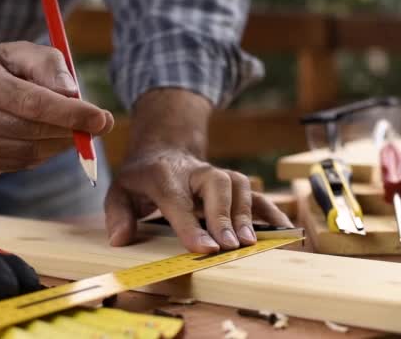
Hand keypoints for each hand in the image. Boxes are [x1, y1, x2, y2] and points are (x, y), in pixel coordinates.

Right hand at [0, 41, 112, 173]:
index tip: (103, 119)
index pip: (32, 104)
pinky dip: (47, 149)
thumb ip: (50, 66)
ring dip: (63, 139)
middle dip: (75, 128)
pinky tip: (47, 133)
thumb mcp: (22, 52)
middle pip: (36, 131)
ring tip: (70, 122)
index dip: (71, 114)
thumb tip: (74, 94)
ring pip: (35, 151)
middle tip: (101, 122)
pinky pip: (28, 162)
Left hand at [104, 89, 293, 252]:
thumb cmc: (143, 177)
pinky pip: (255, 195)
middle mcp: (195, 172)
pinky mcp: (233, 185)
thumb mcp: (119, 190)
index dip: (191, 225)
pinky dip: (270, 211)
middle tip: (230, 245)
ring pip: (239, 185)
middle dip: (224, 215)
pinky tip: (282, 230)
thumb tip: (121, 239)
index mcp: (163, 175)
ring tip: (250, 242)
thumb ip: (117, 214)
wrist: (164, 150)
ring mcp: (217, 176)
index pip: (177, 200)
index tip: (206, 249)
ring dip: (246, 213)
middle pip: (216, 185)